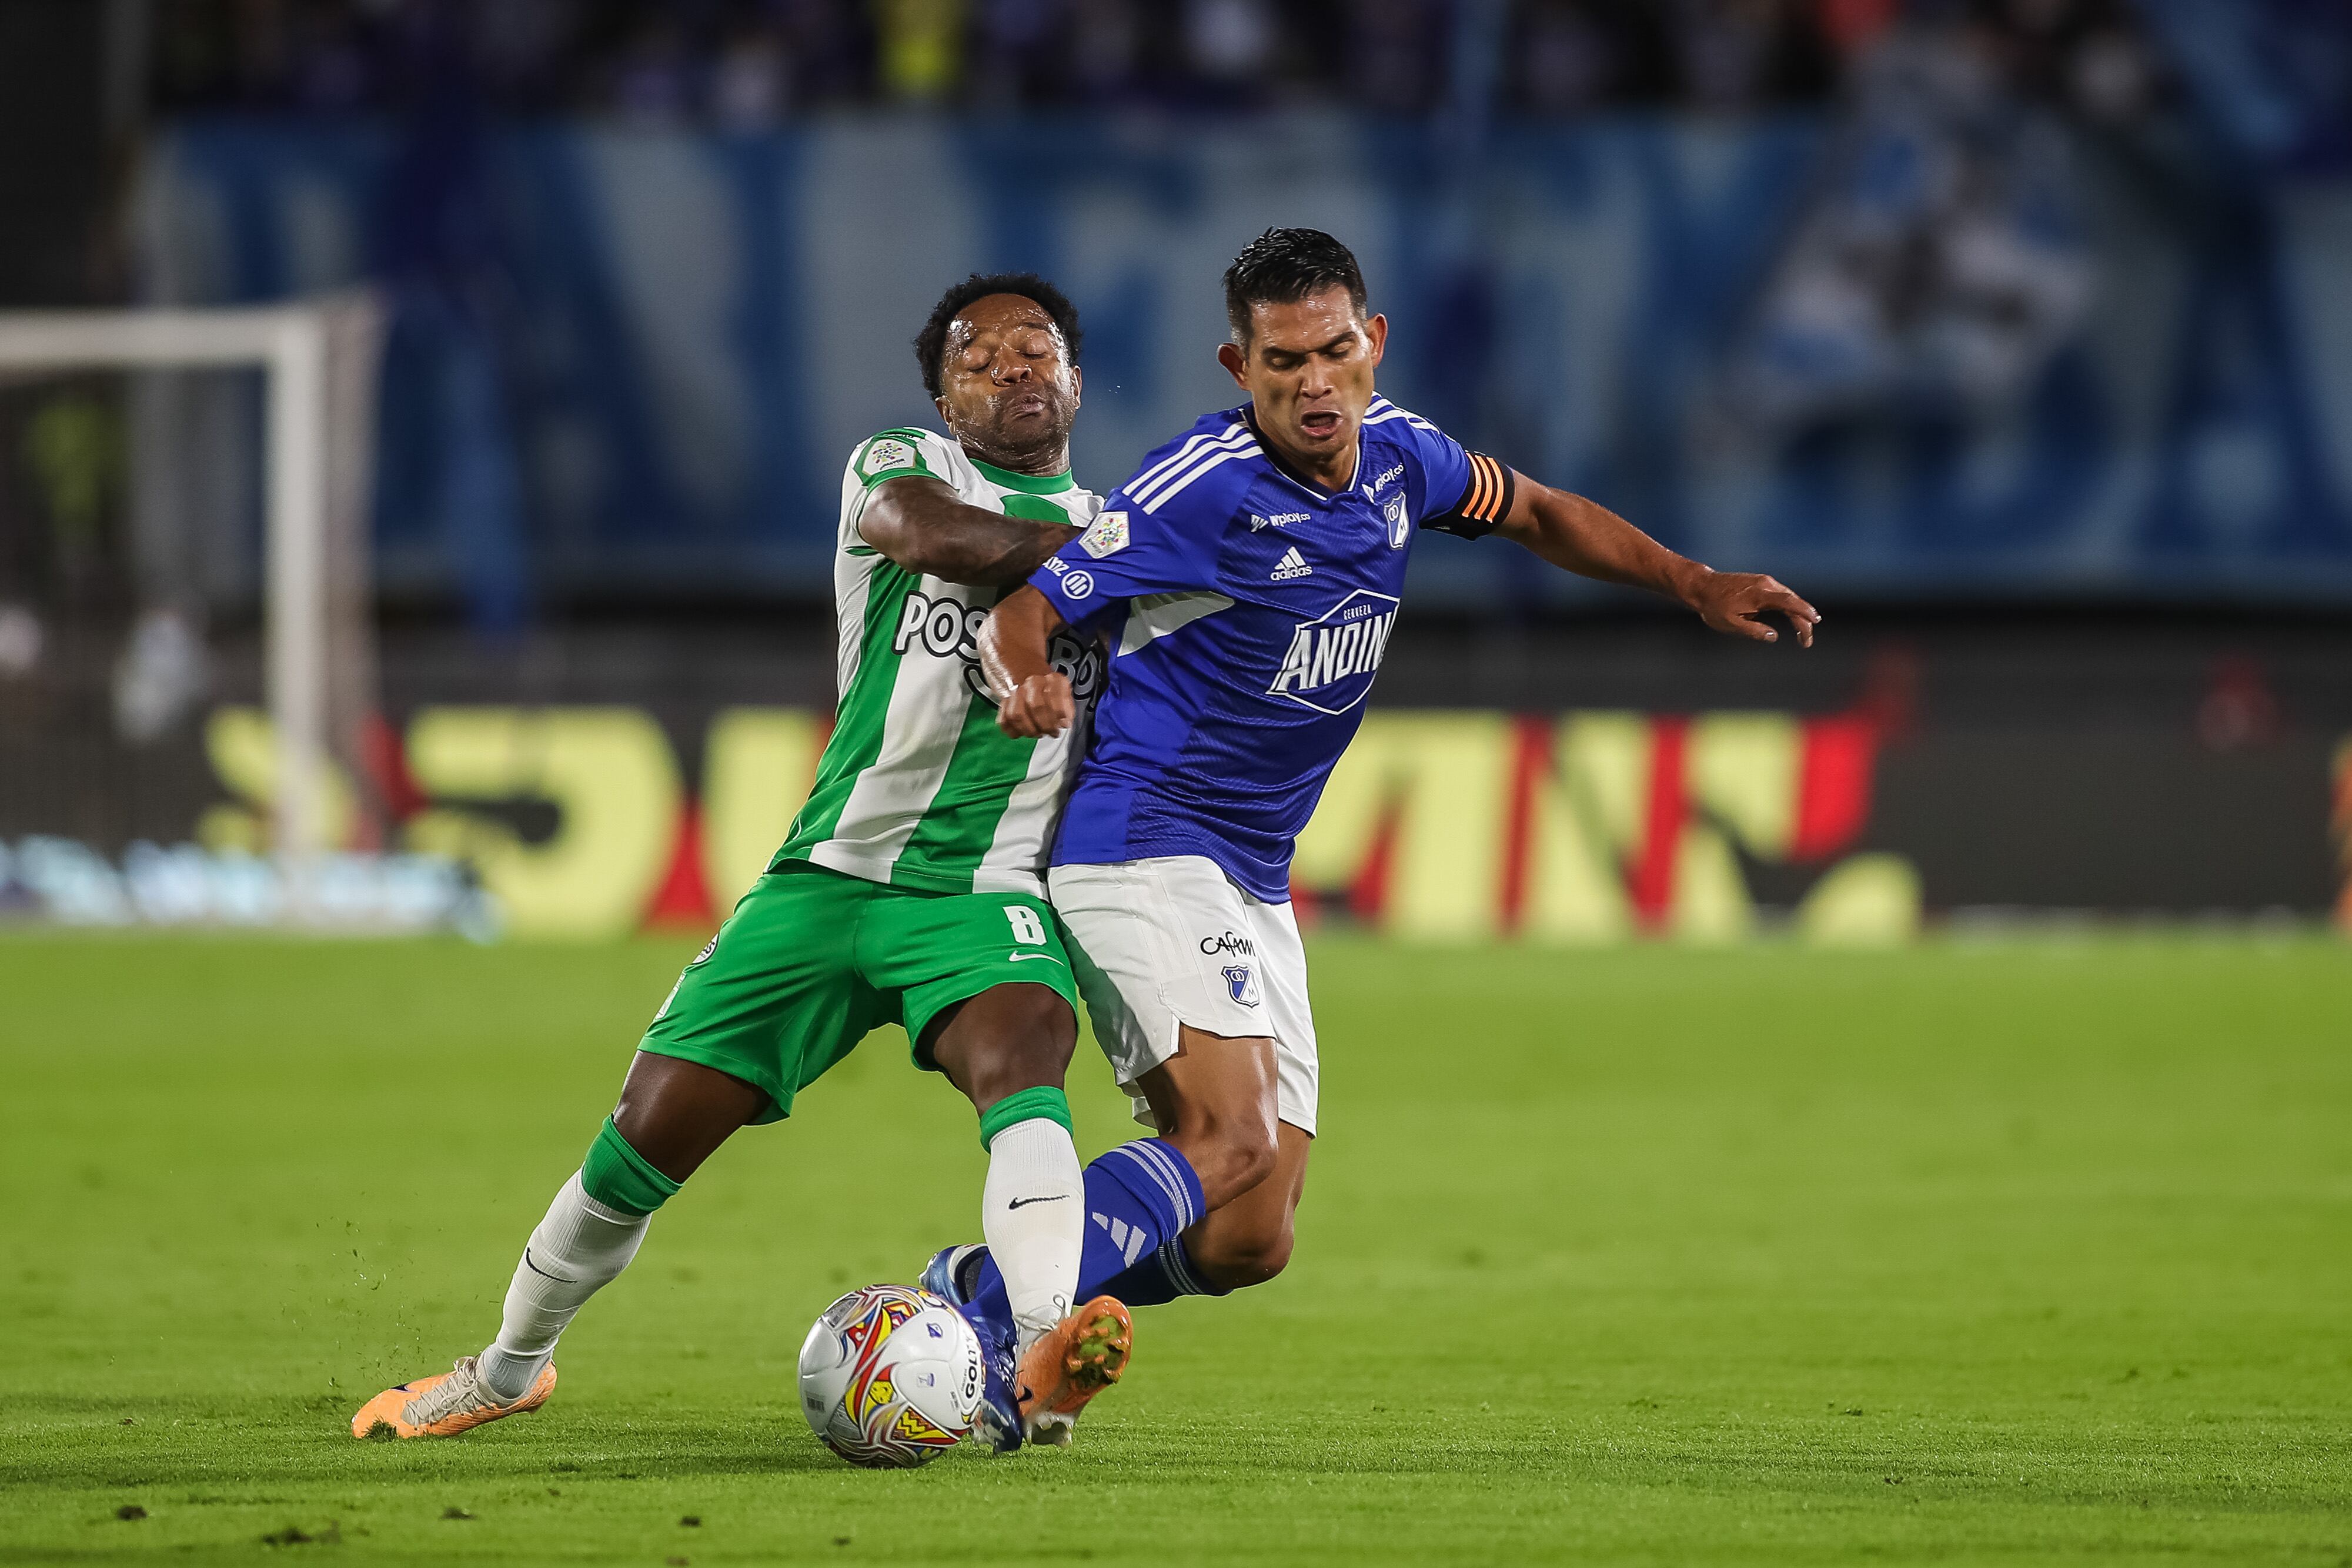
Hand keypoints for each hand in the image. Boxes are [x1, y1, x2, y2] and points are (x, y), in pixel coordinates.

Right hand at [997, 672, 1074, 736]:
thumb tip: (1065, 723)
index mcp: (1052, 679)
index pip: (1055, 698)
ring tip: (1036, 733)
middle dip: (1044, 725)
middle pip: (1036, 706)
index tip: (1062, 725)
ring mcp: (1016, 691)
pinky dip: (1012, 730)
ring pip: (1017, 715)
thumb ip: (1067, 707)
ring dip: (1028, 730)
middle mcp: (1033, 682)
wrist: (1024, 666)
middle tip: (1050, 732)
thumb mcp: (1064, 691)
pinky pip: (1004, 720)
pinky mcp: (1004, 701)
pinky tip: (1021, 732)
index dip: (1059, 716)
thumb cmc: (1047, 685)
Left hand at [1683, 569, 1818, 646]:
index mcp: (1759, 595)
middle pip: (1793, 601)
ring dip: (1798, 614)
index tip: (1815, 622)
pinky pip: (1780, 594)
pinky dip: (1789, 606)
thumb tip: (1773, 636)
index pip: (1789, 602)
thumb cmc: (1714, 607)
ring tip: (1802, 633)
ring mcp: (1763, 581)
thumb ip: (1753, 631)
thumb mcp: (1730, 624)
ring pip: (1788, 597)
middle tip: (1806, 641)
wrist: (1702, 587)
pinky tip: (1791, 617)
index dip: (1804, 612)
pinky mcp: (1761, 582)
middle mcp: (1765, 584)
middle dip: (1803, 621)